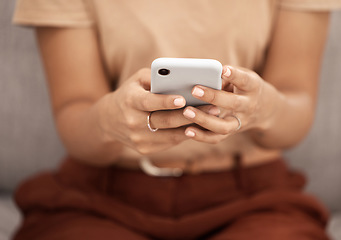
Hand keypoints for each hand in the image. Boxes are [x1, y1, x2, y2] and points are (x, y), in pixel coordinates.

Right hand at [98, 68, 219, 154]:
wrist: (109, 121)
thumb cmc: (130, 94)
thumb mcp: (137, 80)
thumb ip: (156, 76)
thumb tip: (182, 75)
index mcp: (130, 101)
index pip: (149, 102)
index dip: (166, 101)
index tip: (183, 99)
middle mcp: (132, 121)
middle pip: (164, 120)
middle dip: (190, 114)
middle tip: (213, 108)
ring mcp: (138, 138)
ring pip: (170, 134)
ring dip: (193, 127)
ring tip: (212, 118)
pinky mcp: (144, 149)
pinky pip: (169, 142)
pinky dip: (184, 135)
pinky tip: (199, 127)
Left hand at [182, 66, 277, 143]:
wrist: (264, 109)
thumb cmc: (243, 87)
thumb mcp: (241, 77)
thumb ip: (225, 76)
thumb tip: (200, 73)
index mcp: (252, 87)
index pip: (244, 81)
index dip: (234, 75)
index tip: (223, 69)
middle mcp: (248, 106)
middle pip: (233, 103)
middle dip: (213, 97)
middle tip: (194, 90)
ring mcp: (240, 122)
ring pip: (224, 126)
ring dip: (204, 120)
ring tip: (187, 111)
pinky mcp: (231, 133)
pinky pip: (216, 138)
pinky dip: (202, 136)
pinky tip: (187, 130)